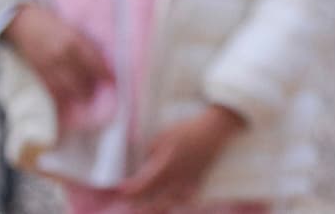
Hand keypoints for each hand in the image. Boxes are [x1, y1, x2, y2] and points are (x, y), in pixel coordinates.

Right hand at [3, 3, 111, 111]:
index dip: (106, 73)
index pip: (95, 61)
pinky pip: (51, 88)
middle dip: (92, 87)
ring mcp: (48, 65)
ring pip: (66, 87)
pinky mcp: (37, 71)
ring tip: (87, 97)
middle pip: (81, 78)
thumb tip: (104, 61)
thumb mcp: (75, 30)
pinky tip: (69, 97)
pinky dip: (61, 94)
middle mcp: (61, 54)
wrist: (23, 23)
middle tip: (101, 92)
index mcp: (74, 40)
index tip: (115, 80)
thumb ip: (88, 44)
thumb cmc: (53, 24)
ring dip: (78, 93)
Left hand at [117, 104, 245, 206]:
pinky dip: (176, 203)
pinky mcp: (197, 180)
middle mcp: (174, 178)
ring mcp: (187, 181)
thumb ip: (150, 151)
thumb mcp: (163, 136)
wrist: (215, 129)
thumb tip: (142, 164)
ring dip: (155, 208)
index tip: (119, 190)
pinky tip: (170, 204)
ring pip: (168, 202)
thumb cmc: (188, 129)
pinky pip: (184, 199)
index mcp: (164, 166)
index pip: (141, 185)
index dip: (128, 190)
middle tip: (129, 205)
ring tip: (146, 210)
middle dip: (138, 203)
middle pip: (152, 198)